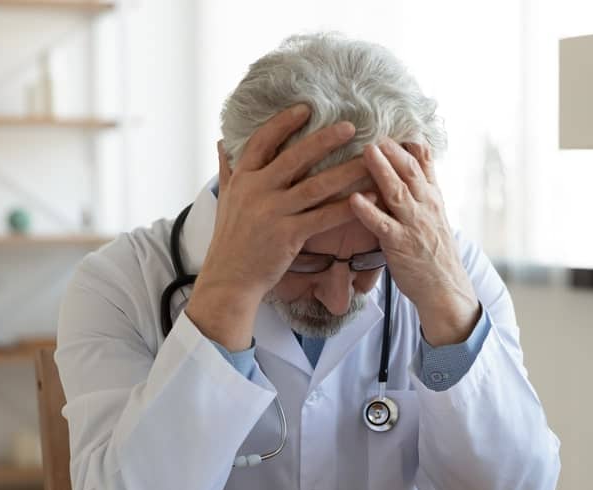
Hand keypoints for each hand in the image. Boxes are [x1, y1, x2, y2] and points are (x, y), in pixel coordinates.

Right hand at [185, 104, 368, 349]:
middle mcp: (257, 190)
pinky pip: (324, 217)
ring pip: (316, 185)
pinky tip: (368, 197)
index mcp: (243, 179)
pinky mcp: (288, 235)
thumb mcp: (224, 200)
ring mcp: (273, 213)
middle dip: (325, 140)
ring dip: (346, 171)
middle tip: (351, 126)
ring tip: (369, 160)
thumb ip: (227, 170)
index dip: (283, 123)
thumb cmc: (230, 240)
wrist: (229, 278)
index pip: (262, 141)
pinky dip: (347, 206)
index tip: (305, 108)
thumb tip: (222, 142)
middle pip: (295, 157)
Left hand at [349, 138, 479, 345]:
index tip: (390, 129)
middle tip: (374, 134)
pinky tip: (354, 199)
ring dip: (381, 170)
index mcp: (433, 198)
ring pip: (397, 192)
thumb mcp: (436, 212)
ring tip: (366, 152)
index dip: (406, 145)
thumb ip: (426, 183)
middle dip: (393, 151)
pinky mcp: (399, 245)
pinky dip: (368, 211)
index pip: (422, 164)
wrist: (445, 287)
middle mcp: (425, 207)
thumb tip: (420, 150)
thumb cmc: (435, 251)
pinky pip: (382, 225)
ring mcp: (413, 225)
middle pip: (410, 172)